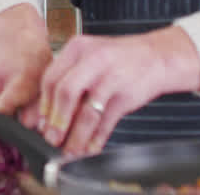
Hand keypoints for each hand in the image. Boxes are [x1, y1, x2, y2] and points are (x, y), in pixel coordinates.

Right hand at [0, 5, 52, 122]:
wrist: (15, 33)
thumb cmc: (34, 54)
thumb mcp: (45, 79)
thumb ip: (38, 107)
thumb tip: (32, 130)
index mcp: (19, 80)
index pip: (4, 115)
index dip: (13, 126)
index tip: (22, 127)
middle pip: (0, 116)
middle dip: (12, 117)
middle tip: (24, 107)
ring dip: (4, 108)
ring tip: (15, 92)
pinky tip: (6, 86)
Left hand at [37, 26, 199, 156]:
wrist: (158, 56)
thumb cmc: (119, 59)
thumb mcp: (90, 57)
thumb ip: (69, 78)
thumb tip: (47, 114)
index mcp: (78, 48)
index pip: (51, 77)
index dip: (44, 105)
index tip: (42, 124)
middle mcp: (93, 60)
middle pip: (65, 93)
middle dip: (56, 121)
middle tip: (51, 139)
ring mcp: (111, 77)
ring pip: (87, 113)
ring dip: (76, 137)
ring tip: (70, 151)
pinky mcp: (126, 95)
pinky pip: (106, 122)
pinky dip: (96, 139)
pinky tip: (90, 148)